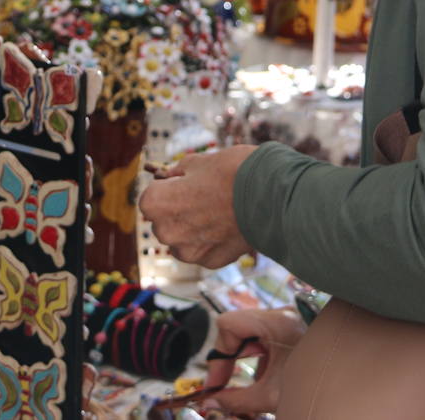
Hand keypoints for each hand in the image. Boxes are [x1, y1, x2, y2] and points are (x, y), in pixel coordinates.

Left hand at [139, 146, 255, 267]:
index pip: (151, 196)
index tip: (187, 182)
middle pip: (165, 220)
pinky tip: (229, 225)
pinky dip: (212, 240)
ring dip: (193, 228)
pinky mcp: (210, 262)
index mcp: (157, 204)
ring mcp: (189, 251)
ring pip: (183, 238)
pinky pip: (204, 250)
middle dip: (179, 210)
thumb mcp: (200, 161)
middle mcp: (166, 232)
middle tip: (206, 196)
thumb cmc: (234, 172)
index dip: (170, 187)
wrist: (272, 195)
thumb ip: (178, 172)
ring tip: (220, 211)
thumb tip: (169, 177)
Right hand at [201, 307, 307, 414]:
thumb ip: (239, 399)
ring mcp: (290, 322)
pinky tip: (272, 379)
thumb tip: (213, 403)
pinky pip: (268, 340)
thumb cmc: (317, 381)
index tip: (216, 383)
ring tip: (255, 385)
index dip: (218, 354)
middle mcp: (281, 316)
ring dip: (246, 360)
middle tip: (223, 387)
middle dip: (229, 359)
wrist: (352, 378)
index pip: (228, 325)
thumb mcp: (273, 394)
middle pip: (238, 329)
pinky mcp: (296, 330)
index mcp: (276, 323)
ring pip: (252, 336)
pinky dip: (263, 360)